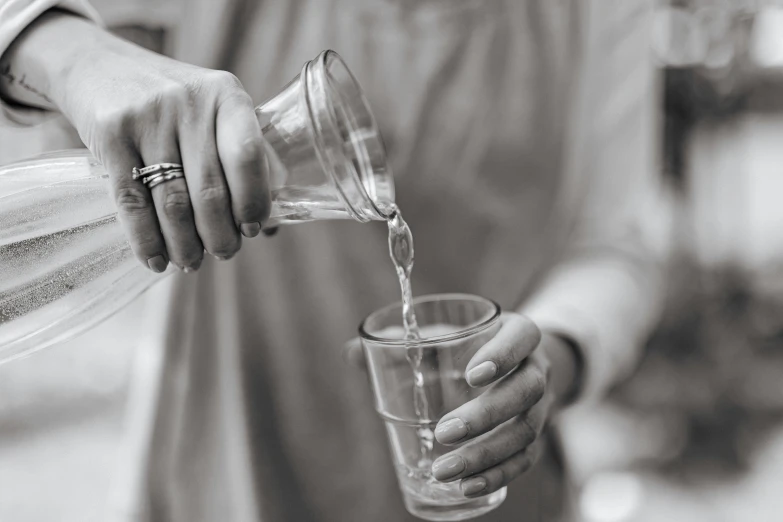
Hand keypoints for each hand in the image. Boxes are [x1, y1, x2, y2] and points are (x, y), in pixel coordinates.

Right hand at [1, 11, 270, 271]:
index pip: (248, 156)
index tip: (252, 228)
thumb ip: (244, 162)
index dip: (253, 201)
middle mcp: (190, 105)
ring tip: (191, 261)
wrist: (101, 66)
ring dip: (185, 245)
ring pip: (172, 204)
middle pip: (210, 191)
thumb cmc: (176, 105)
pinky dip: (146, 240)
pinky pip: (132, 202)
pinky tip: (156, 259)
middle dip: (220, 235)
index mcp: (227, 97)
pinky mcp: (111, 135)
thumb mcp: (215, 114)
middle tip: (224, 252)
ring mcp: (148, 119)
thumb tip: (271, 226)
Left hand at [343, 313, 578, 496]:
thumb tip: (352, 352)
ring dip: (486, 454)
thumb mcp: (444, 336)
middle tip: (443, 432)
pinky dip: (496, 476)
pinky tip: (466, 487)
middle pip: (525, 390)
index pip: (523, 336)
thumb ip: (402, 342)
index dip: (503, 354)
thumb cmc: (470, 348)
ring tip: (444, 470)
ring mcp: (541, 406)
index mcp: (518, 333)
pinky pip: (525, 460)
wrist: (516, 368)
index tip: (471, 375)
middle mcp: (536, 368)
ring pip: (526, 431)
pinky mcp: (535, 438)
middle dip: (484, 415)